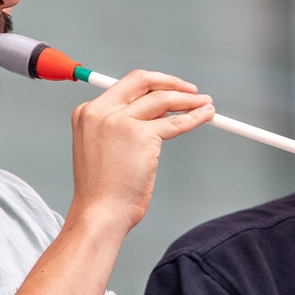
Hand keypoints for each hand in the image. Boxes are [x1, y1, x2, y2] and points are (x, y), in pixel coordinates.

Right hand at [65, 70, 212, 235]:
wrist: (100, 212)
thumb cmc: (103, 190)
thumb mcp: (104, 147)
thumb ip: (122, 125)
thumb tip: (157, 112)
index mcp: (88, 112)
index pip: (126, 85)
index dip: (153, 83)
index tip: (169, 88)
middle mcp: (101, 111)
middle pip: (144, 82)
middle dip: (172, 82)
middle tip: (191, 91)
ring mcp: (120, 122)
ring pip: (163, 99)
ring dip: (189, 100)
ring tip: (205, 103)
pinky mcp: (141, 135)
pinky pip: (175, 122)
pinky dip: (194, 117)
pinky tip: (205, 115)